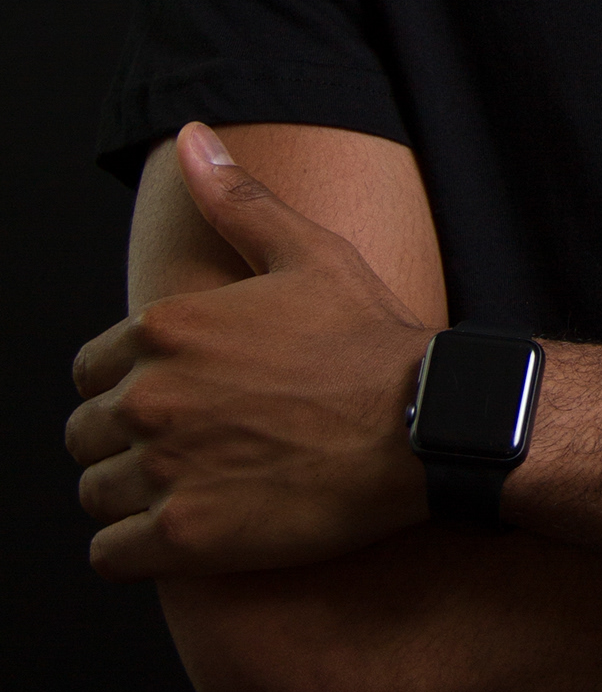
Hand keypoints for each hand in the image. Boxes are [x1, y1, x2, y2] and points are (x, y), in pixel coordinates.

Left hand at [68, 125, 433, 577]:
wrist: (427, 424)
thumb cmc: (371, 340)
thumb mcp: (308, 252)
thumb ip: (236, 199)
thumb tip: (191, 138)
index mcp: (165, 329)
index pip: (90, 369)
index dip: (128, 384)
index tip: (174, 400)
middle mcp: (149, 397)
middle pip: (84, 432)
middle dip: (123, 441)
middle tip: (186, 449)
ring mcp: (163, 469)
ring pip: (94, 492)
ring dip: (127, 496)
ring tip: (188, 491)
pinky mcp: (184, 536)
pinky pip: (110, 553)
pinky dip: (132, 549)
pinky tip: (179, 535)